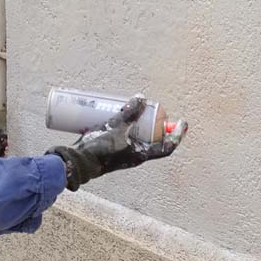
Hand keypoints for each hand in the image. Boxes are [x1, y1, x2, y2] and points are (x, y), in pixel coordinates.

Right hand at [47, 95, 186, 190]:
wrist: (78, 162)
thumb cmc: (100, 149)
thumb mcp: (116, 127)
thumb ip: (129, 112)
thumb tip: (141, 98)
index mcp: (141, 154)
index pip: (166, 146)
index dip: (176, 134)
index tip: (182, 122)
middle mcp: (134, 156)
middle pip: (151, 139)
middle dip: (154, 125)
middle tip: (153, 111)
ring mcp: (122, 154)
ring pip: (136, 138)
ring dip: (138, 125)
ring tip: (134, 111)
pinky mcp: (111, 150)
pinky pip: (123, 138)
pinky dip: (124, 128)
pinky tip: (115, 117)